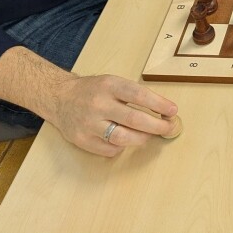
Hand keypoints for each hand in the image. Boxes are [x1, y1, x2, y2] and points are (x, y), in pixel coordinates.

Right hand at [49, 73, 178, 156]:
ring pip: (123, 138)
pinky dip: (122, 147)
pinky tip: (126, 140)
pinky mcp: (82, 140)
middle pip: (134, 119)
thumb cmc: (92, 90)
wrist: (59, 98)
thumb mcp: (112, 82)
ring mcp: (89, 124)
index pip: (139, 95)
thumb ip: (133, 94)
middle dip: (156, 126)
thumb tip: (161, 110)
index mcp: (109, 86)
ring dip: (142, 138)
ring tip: (150, 135)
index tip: (173, 110)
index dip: (159, 104)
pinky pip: (110, 150)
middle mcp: (98, 104)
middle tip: (168, 128)